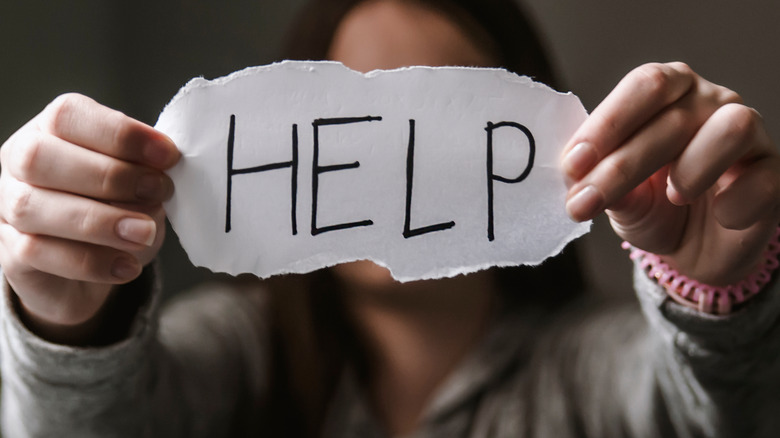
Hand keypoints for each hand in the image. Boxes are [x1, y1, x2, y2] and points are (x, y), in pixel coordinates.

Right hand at [0, 93, 179, 334]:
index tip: (167, 155)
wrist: (97, 268)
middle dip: (108, 175)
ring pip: (32, 207)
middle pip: (40, 157)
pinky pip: (36, 253)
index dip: (120, 134)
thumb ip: (145, 174)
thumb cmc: (120, 209)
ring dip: (99, 221)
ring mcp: (6, 207)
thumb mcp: (140, 185)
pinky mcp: (9, 253)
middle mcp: (19, 162)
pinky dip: (89, 262)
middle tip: (157, 192)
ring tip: (144, 233)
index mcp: (51, 129)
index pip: (69, 115)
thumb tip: (158, 178)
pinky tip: (127, 266)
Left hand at [562, 62, 779, 285]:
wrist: (693, 250)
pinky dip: (736, 201)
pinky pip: (763, 179)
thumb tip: (579, 178)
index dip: (607, 124)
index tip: (573, 164)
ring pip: (732, 127)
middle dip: (622, 167)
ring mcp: (749, 136)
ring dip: (692, 167)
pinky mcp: (774, 174)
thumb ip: (604, 184)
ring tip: (673, 196)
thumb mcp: (620, 198)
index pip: (645, 86)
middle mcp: (710, 102)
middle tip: (585, 203)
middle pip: (672, 118)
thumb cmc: (652, 207)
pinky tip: (719, 215)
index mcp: (668, 93)